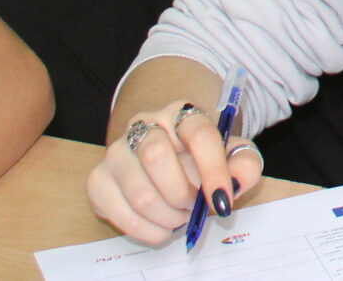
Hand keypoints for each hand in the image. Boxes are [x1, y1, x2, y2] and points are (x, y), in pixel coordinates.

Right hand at [87, 100, 263, 245]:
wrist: (169, 156)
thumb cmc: (203, 158)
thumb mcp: (233, 155)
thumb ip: (244, 166)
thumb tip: (234, 184)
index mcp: (181, 112)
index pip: (198, 132)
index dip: (213, 169)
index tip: (223, 200)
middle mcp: (143, 124)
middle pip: (156, 157)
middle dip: (182, 194)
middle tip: (194, 208)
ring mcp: (116, 151)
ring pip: (138, 191)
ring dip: (166, 215)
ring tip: (180, 216)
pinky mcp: (98, 180)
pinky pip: (117, 211)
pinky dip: (144, 229)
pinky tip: (161, 227)